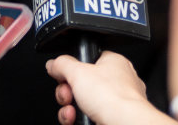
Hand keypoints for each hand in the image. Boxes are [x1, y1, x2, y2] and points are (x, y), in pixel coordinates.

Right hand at [45, 52, 171, 124]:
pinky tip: (76, 119)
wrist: (124, 124)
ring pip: (84, 102)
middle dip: (68, 92)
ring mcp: (116, 102)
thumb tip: (53, 64)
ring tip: (71, 111)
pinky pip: (90, 116)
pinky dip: (79, 119)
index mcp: (114, 62)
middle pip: (82, 84)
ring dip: (70, 108)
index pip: (88, 60)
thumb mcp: (77, 72)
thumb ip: (61, 64)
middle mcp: (118, 81)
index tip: (63, 75)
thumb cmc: (112, 97)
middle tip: (68, 95)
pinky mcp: (113, 118)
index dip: (72, 68)